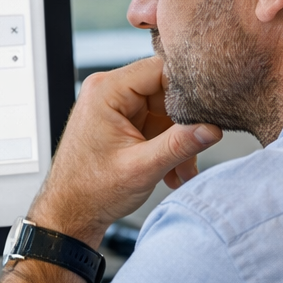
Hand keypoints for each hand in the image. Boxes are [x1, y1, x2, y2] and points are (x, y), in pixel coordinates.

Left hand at [30, 56, 220, 246]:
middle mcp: (108, 91)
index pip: (161, 68)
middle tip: (193, 152)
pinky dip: (168, 146)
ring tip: (181, 170)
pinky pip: (156, 124)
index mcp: (106, 90)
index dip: (189, 89)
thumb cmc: (89, 192)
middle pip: (166, 90)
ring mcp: (115, 106)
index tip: (208, 112)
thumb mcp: (142, 168)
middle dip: (184, 125)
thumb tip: (212, 128)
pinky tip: (171, 171)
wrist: (70, 214)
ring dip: (178, 141)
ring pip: (165, 110)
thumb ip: (180, 145)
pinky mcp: (121, 121)